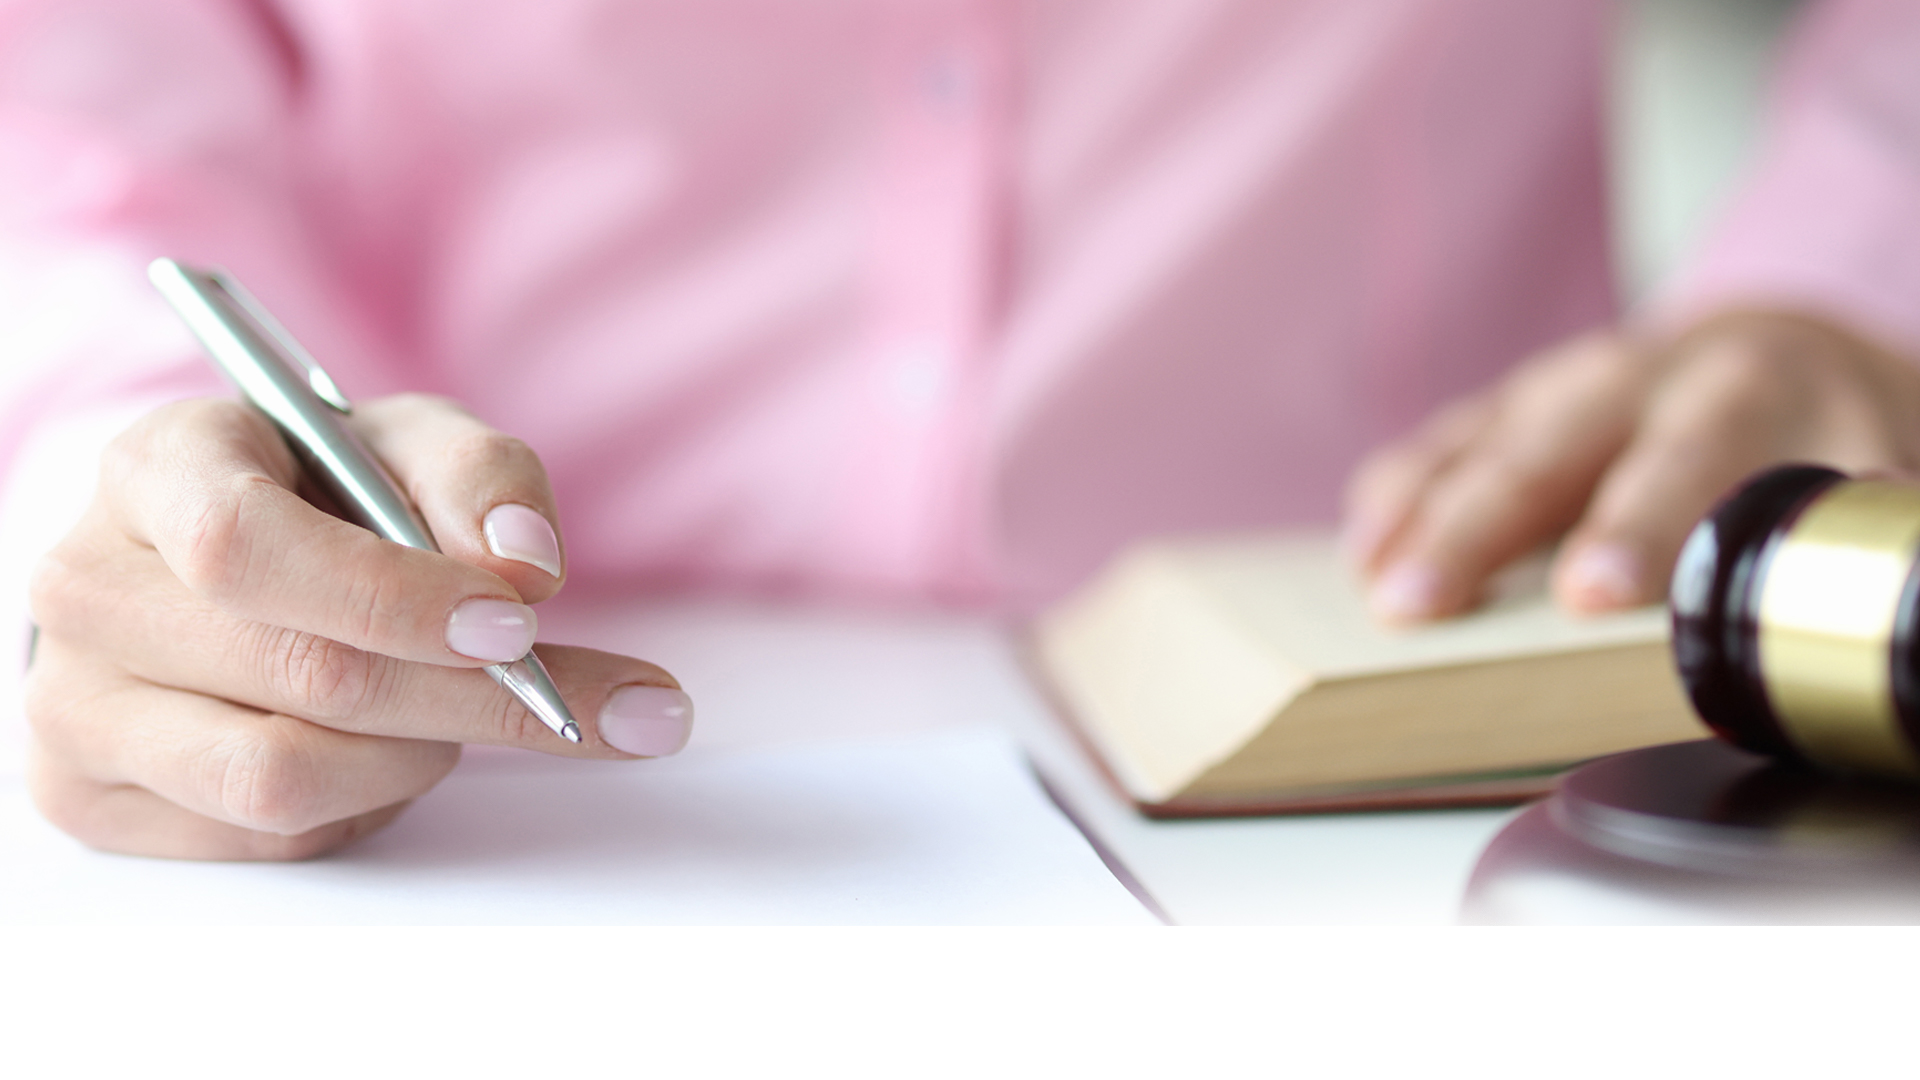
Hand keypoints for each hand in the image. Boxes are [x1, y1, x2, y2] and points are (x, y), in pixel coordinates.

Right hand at [24, 394, 692, 859]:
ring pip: (285, 780)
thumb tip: (527, 566)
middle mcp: (90, 590)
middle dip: (473, 699)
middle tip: (602, 708)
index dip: (391, 598)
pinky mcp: (97, 802)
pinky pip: (275, 838)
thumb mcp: (409, 446)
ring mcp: (78, 708)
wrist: (220, 564)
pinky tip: (388, 749)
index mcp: (154, 470)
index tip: (518, 623)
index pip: (245, 546)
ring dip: (419, 756)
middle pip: (298, 677)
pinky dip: (370, 802)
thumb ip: (480, 479)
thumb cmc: (321, 496)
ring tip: (458, 708)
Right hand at [1344, 312, 1919, 622]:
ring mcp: (1562, 385)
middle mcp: (1642, 375)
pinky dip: (1396, 492)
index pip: (1689, 457)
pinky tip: (1366, 551)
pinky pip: (1441, 441)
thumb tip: (1857, 622)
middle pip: (1550, 448)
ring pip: (1481, 441)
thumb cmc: (1825, 440)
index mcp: (1748, 389)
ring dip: (1423, 516)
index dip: (1637, 523)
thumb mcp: (1873, 475)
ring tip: (1379, 592)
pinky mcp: (1508, 404)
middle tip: (1427, 603)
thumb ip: (1852, 538)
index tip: (1592, 594)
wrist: (1783, 352)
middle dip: (1484, 526)